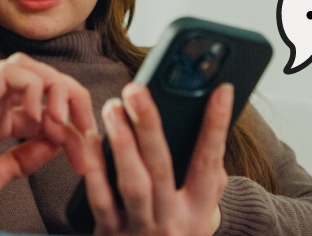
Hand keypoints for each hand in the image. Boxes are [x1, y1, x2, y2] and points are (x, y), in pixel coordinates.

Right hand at [0, 53, 95, 225]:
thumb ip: (21, 160)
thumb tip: (54, 144)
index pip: (42, 105)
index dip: (70, 125)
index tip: (81, 155)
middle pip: (40, 77)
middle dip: (72, 97)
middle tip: (85, 130)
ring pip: (26, 65)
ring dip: (55, 88)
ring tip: (61, 122)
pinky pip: (8, 73)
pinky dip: (33, 88)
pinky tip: (37, 119)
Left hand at [84, 83, 234, 235]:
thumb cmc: (177, 228)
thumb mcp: (200, 208)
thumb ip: (206, 173)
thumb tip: (205, 123)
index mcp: (199, 210)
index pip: (210, 161)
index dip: (217, 125)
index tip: (220, 91)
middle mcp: (173, 221)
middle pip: (162, 167)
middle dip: (149, 125)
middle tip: (136, 90)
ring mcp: (140, 229)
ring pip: (133, 183)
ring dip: (121, 142)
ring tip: (113, 108)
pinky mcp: (110, 233)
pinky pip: (100, 198)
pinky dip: (95, 167)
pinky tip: (91, 139)